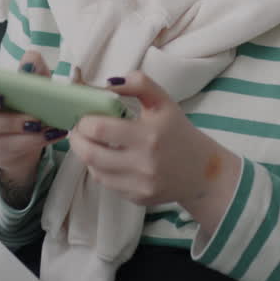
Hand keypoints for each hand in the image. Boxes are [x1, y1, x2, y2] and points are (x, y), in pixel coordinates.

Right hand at [0, 50, 68, 176]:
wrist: (25, 128)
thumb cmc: (23, 98)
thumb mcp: (30, 80)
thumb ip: (31, 67)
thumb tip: (30, 60)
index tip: (0, 94)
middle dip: (7, 120)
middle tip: (33, 118)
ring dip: (24, 134)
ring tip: (45, 127)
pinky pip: (11, 151)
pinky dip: (34, 142)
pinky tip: (51, 134)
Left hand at [69, 71, 240, 232]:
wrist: (202, 171)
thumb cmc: (178, 131)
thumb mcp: (163, 101)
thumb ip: (139, 83)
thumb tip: (109, 82)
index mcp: (149, 134)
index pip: (99, 129)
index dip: (84, 121)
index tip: (84, 115)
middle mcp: (144, 163)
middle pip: (90, 153)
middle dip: (77, 139)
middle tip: (78, 130)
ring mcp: (140, 185)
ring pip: (95, 171)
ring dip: (86, 155)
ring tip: (91, 142)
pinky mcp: (138, 199)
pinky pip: (107, 184)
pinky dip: (100, 170)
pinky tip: (107, 158)